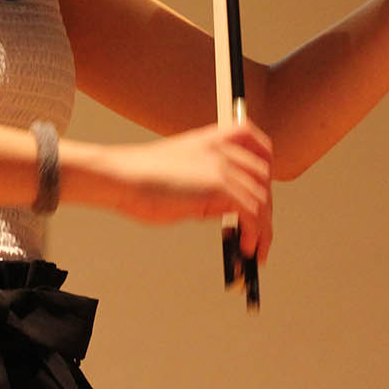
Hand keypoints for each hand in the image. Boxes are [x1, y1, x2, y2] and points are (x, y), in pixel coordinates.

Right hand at [99, 120, 274, 262]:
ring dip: (262, 230)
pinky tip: (245, 248)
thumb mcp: (184, 175)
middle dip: (265, 210)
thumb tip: (228, 211)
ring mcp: (223, 166)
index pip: (259, 147)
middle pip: (264, 179)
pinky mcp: (220, 186)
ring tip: (253, 250)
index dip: (267, 174)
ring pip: (262, 200)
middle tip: (260, 234)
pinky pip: (253, 214)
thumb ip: (210, 187)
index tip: (266, 194)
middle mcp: (223, 148)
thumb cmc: (141, 179)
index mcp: (213, 139)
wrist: (121, 176)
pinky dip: (255, 236)